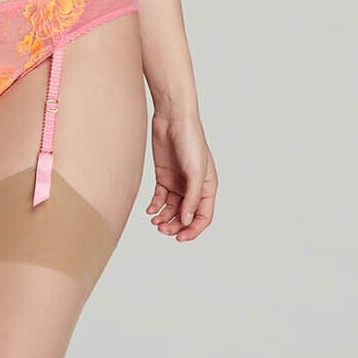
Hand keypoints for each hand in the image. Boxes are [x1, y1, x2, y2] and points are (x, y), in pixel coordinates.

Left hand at [147, 109, 215, 241]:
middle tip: (162, 230)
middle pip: (186, 216)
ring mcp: (178, 183)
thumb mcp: (195, 171)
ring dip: (164, 218)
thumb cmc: (191, 140)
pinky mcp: (164, 177)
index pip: (203, 216)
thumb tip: (186, 221)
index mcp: (208, 187)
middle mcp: (194, 187)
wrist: (172, 119)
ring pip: (172, 209)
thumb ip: (192, 198)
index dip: (193, 230)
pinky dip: (155, 206)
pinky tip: (149, 210)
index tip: (180, 238)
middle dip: (175, 226)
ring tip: (154, 222)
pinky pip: (160, 198)